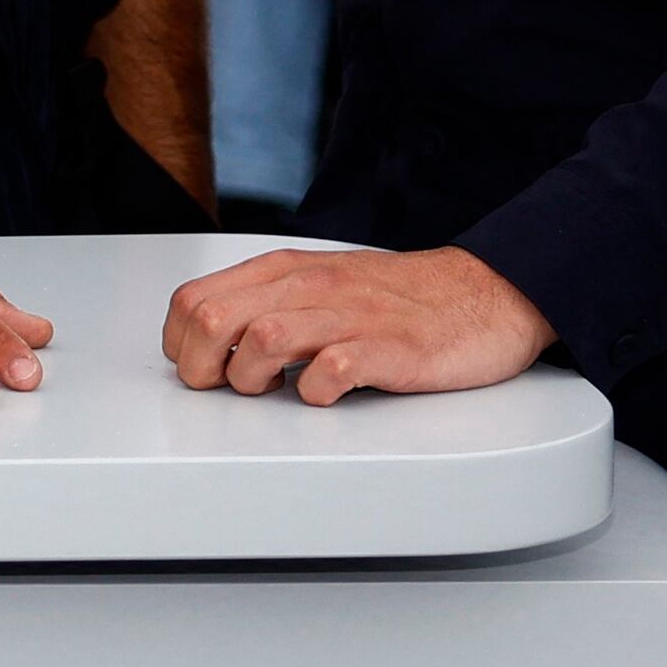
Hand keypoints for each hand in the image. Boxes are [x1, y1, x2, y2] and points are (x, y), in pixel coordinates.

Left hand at [164, 244, 550, 403]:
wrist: (486, 292)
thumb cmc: (399, 296)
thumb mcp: (320, 284)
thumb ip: (268, 302)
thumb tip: (209, 340)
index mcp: (285, 271)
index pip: (192, 298)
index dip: (180, 343)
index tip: (200, 368)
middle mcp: (309, 286)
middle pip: (211, 318)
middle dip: (200, 366)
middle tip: (226, 388)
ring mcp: (350, 316)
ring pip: (260, 338)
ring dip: (250, 378)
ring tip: (273, 391)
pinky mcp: (390, 349)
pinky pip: (331, 370)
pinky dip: (315, 391)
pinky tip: (324, 394)